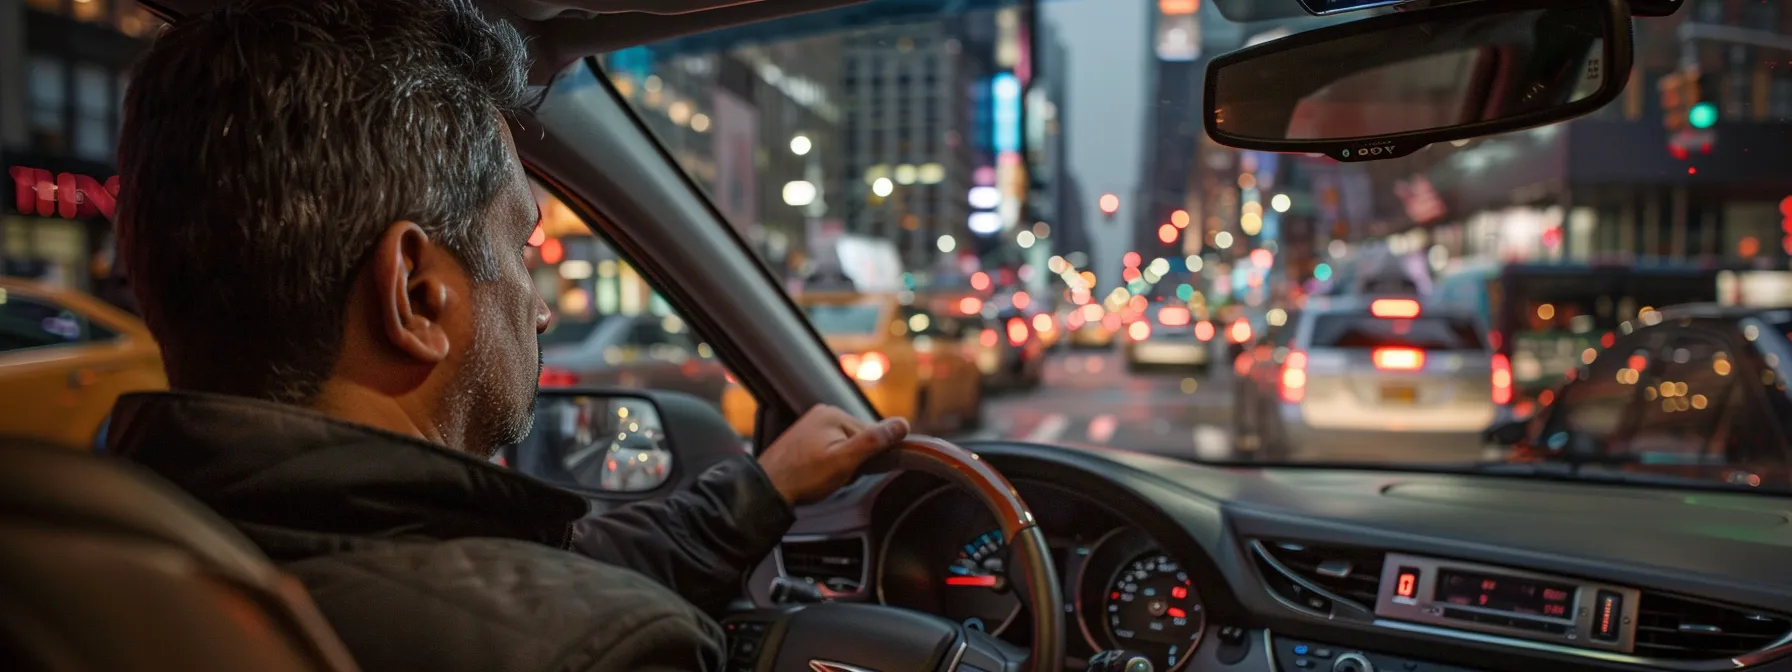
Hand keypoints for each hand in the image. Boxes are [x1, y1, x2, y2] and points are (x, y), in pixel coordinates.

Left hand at [759, 405, 909, 505]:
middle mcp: (821, 414)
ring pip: (844, 447)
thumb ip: (874, 441)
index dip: (868, 457)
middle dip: (853, 461)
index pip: (871, 434)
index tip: (855, 471)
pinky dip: (829, 464)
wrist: (768, 490)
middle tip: (837, 476)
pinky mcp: (804, 438)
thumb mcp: (845, 461)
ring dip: (842, 464)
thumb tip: (902, 424)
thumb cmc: (804, 477)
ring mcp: (811, 425)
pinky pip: (829, 450)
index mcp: (832, 413)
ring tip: (824, 476)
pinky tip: (817, 474)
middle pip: (857, 439)